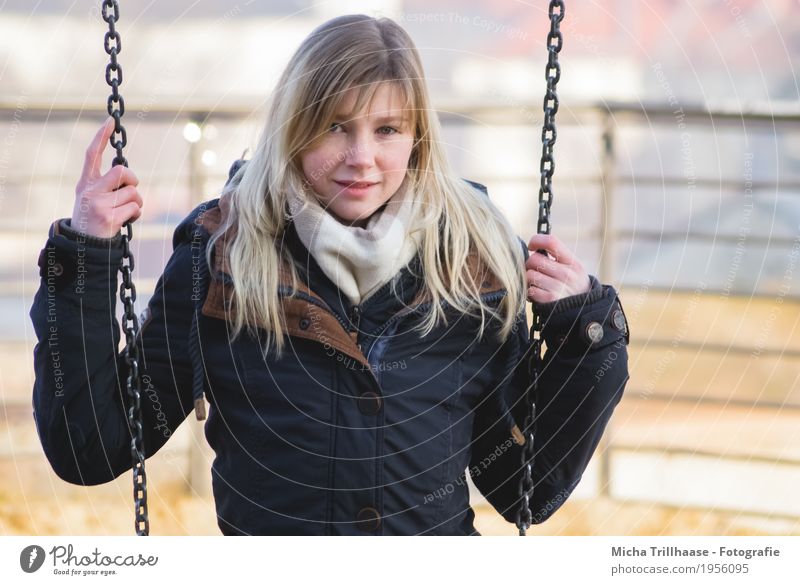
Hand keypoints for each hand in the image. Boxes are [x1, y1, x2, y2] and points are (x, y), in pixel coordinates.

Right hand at [70, 117, 142, 238]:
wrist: (84, 246)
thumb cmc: (95, 220)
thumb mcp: (94, 199)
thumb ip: (106, 185)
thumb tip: (127, 175)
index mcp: (85, 183)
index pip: (92, 155)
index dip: (101, 137)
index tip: (110, 122)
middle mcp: (89, 191)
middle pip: (121, 172)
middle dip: (133, 180)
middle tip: (130, 191)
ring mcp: (99, 204)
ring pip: (133, 192)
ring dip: (137, 202)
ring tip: (126, 212)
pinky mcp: (109, 217)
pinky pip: (135, 208)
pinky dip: (136, 214)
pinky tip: (127, 220)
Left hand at [525, 233, 590, 303]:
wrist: (582, 311)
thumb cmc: (573, 286)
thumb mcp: (574, 269)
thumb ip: (558, 257)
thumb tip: (534, 247)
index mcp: (573, 262)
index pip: (551, 241)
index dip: (537, 240)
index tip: (532, 246)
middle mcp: (567, 274)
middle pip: (534, 259)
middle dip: (530, 264)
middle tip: (537, 270)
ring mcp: (558, 287)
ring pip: (529, 274)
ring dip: (530, 279)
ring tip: (538, 283)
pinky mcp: (549, 299)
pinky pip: (529, 289)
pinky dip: (530, 292)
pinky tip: (538, 293)